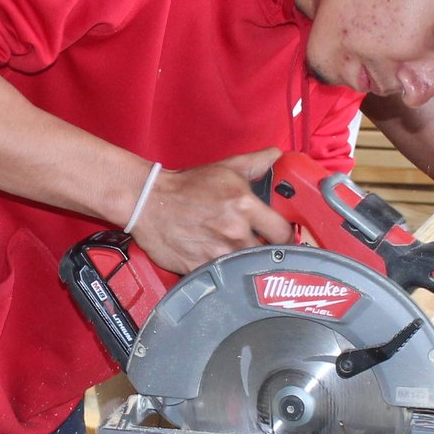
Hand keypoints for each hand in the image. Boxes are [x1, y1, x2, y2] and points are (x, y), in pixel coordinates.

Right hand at [129, 149, 294, 274]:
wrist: (148, 201)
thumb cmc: (187, 187)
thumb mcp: (226, 168)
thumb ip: (257, 164)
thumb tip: (278, 156)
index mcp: (244, 206)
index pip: (282, 232)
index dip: (285, 237)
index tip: (281, 237)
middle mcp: (233, 231)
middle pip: (266, 253)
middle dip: (263, 250)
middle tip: (256, 245)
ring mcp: (217, 253)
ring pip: (245, 267)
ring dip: (243, 262)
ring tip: (234, 252)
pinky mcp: (200, 268)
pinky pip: (222, 276)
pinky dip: (223, 272)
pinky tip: (217, 260)